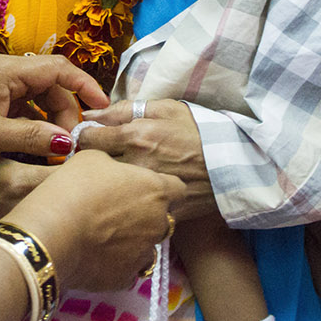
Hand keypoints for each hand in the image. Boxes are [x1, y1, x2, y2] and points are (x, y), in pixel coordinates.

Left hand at [0, 53, 108, 163]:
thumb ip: (33, 137)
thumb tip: (70, 143)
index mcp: (6, 70)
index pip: (58, 68)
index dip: (84, 85)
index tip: (102, 108)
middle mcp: (2, 71)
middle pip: (48, 85)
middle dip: (65, 112)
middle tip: (71, 144)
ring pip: (34, 98)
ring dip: (48, 121)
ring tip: (55, 150)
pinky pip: (18, 108)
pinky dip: (31, 125)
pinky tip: (34, 147)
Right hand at [8, 150, 181, 291]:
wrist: (51, 235)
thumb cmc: (72, 188)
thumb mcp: (92, 158)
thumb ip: (114, 162)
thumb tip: (114, 166)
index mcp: (155, 190)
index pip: (178, 188)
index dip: (161, 186)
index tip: (142, 186)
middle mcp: (158, 223)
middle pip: (163, 218)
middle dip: (147, 215)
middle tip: (117, 210)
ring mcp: (144, 253)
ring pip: (147, 246)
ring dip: (133, 241)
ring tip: (104, 235)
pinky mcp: (126, 278)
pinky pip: (128, 269)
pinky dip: (117, 263)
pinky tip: (97, 254)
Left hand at [75, 99, 216, 221]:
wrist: (235, 164)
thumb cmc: (200, 131)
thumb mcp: (167, 108)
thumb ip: (125, 109)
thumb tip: (90, 114)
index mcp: (136, 136)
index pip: (87, 139)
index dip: (84, 138)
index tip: (89, 140)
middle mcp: (136, 164)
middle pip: (92, 166)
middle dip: (91, 162)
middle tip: (100, 160)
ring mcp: (146, 191)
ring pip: (107, 191)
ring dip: (105, 185)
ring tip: (113, 180)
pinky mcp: (157, 211)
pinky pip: (129, 210)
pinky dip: (126, 204)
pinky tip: (131, 199)